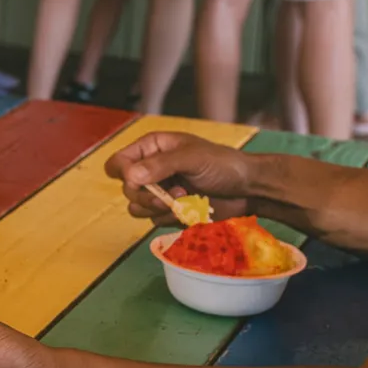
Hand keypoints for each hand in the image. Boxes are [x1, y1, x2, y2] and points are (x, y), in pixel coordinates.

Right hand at [106, 132, 256, 223]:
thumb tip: (129, 177)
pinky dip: (169, 218)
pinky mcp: (169, 211)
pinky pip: (154, 220)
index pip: (118, 162)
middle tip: (170, 196)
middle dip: (146, 195)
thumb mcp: (192, 158)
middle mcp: (151, 169)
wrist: (248, 189)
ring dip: (157, 209)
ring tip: (182, 201)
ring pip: (136, 207)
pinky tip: (189, 210)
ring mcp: (160, 191)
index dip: (124, 173)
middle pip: (126, 188)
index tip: (140, 181)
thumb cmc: (223, 164)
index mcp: (152, 148)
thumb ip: (160, 166)